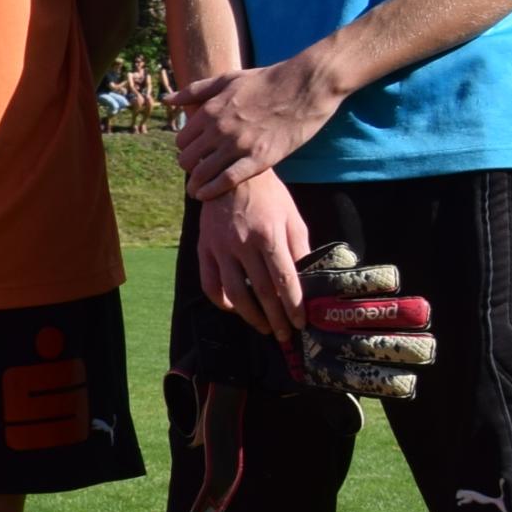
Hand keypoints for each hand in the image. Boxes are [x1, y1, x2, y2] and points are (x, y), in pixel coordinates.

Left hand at [172, 53, 337, 199]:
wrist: (304, 86)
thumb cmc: (266, 80)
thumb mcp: (226, 79)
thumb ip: (194, 91)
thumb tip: (166, 100)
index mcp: (210, 110)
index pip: (182, 140)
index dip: (185, 149)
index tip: (193, 154)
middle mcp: (220, 129)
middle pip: (188, 159)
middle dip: (189, 167)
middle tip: (196, 171)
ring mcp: (239, 145)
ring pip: (203, 173)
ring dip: (196, 184)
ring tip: (195, 190)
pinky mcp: (259, 158)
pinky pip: (227, 181)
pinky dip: (212, 191)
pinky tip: (206, 195)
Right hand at [194, 170, 313, 344]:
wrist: (230, 175)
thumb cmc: (268, 196)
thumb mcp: (291, 216)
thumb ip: (299, 247)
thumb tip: (307, 278)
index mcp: (269, 235)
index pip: (284, 279)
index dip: (293, 305)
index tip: (301, 322)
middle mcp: (243, 244)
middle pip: (262, 291)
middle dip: (276, 317)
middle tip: (285, 336)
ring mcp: (220, 248)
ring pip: (235, 292)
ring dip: (250, 315)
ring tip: (263, 327)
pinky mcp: (203, 248)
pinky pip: (209, 282)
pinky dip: (222, 300)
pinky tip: (234, 308)